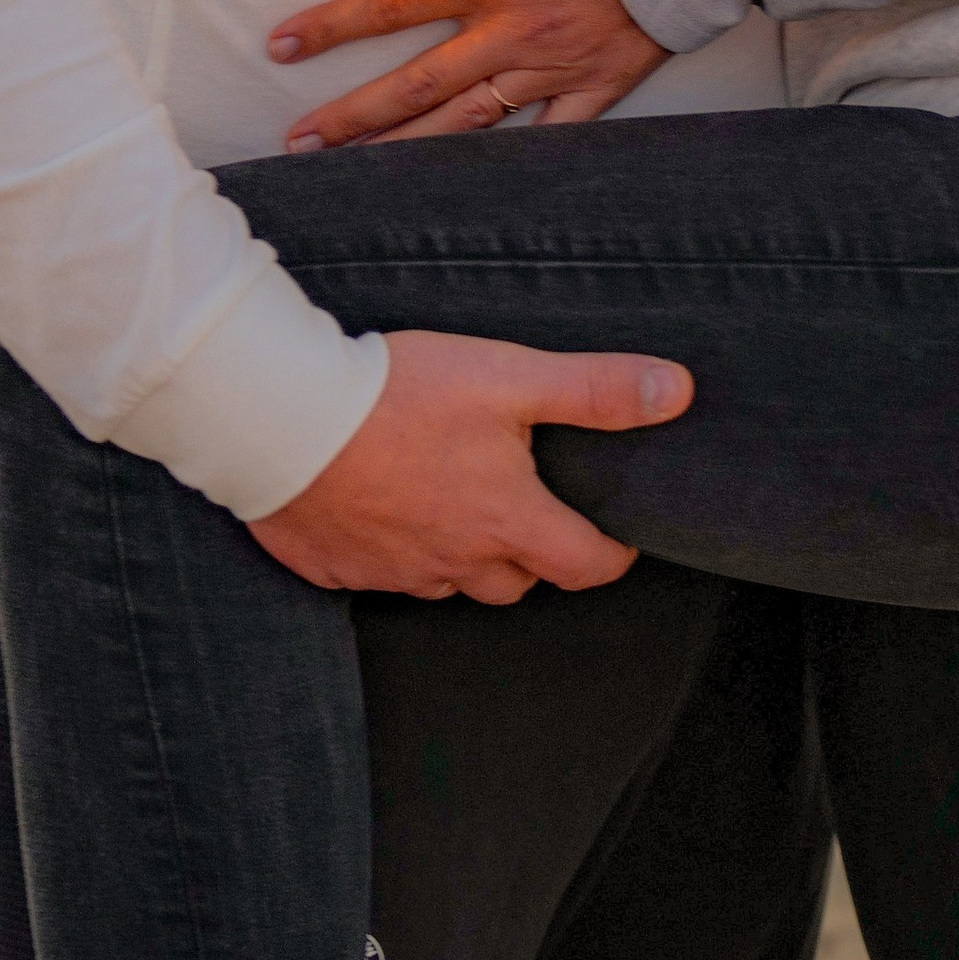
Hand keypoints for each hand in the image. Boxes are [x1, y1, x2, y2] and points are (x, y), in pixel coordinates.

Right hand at [247, 328, 691, 601]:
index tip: (617, 538)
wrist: (282, 417)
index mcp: (504, 519)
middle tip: (533, 509)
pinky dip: (394, 552)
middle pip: (516, 582)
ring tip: (460, 504)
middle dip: (535, 555)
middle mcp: (454, 560)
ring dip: (465, 555)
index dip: (612, 555)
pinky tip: (384, 510)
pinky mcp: (336, 568)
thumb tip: (677, 393)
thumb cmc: (398, 393)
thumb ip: (595, 389)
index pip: (584, 565)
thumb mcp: (510, 377)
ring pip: (449, 582)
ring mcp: (392, 570)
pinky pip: (380, 576)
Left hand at [268, 0, 664, 146]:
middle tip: (298, 141)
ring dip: (408, 147)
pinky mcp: (597, 88)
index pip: (395, 1)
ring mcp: (554, 66)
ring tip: (357, 177)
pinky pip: (549, 138)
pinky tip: (472, 192)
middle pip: (418, 82)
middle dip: (352, 113)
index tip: (280, 45)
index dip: (333, 25)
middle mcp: (513, 29)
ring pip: (468, 120)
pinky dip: (512, 167)